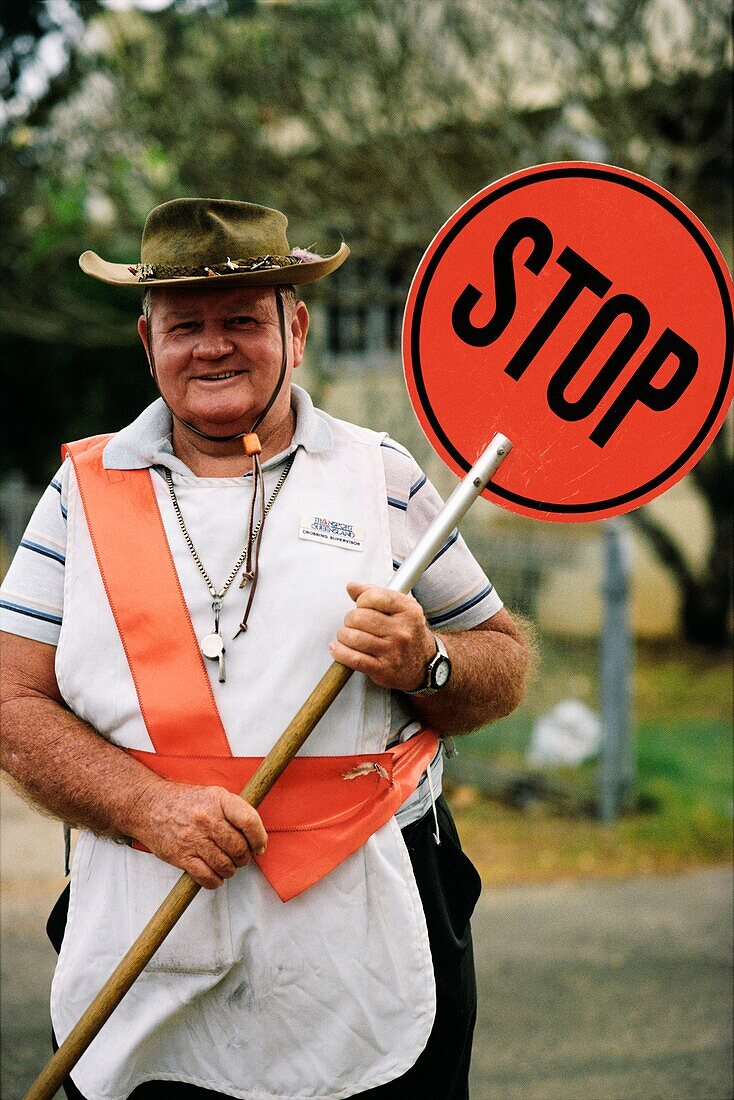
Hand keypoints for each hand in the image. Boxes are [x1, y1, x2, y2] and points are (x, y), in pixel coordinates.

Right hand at [131, 780, 267, 889]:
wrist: (148, 806)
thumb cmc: (185, 802)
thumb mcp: (213, 795)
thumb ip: (235, 811)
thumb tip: (257, 837)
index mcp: (219, 800)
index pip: (249, 821)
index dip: (259, 838)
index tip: (259, 847)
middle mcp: (207, 818)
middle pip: (239, 847)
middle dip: (244, 858)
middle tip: (240, 857)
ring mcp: (193, 838)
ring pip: (225, 865)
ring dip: (230, 870)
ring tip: (227, 866)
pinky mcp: (181, 856)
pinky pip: (207, 877)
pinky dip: (215, 881)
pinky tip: (215, 875)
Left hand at [328, 581, 436, 691]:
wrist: (424, 664)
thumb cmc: (409, 634)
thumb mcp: (401, 609)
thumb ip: (376, 594)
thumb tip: (352, 587)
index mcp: (408, 611)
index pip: (374, 597)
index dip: (362, 600)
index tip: (362, 605)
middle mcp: (402, 631)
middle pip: (359, 617)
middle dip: (350, 619)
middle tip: (354, 623)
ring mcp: (393, 651)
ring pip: (353, 637)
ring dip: (343, 635)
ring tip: (347, 636)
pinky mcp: (382, 669)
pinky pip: (353, 658)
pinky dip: (340, 652)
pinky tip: (339, 648)